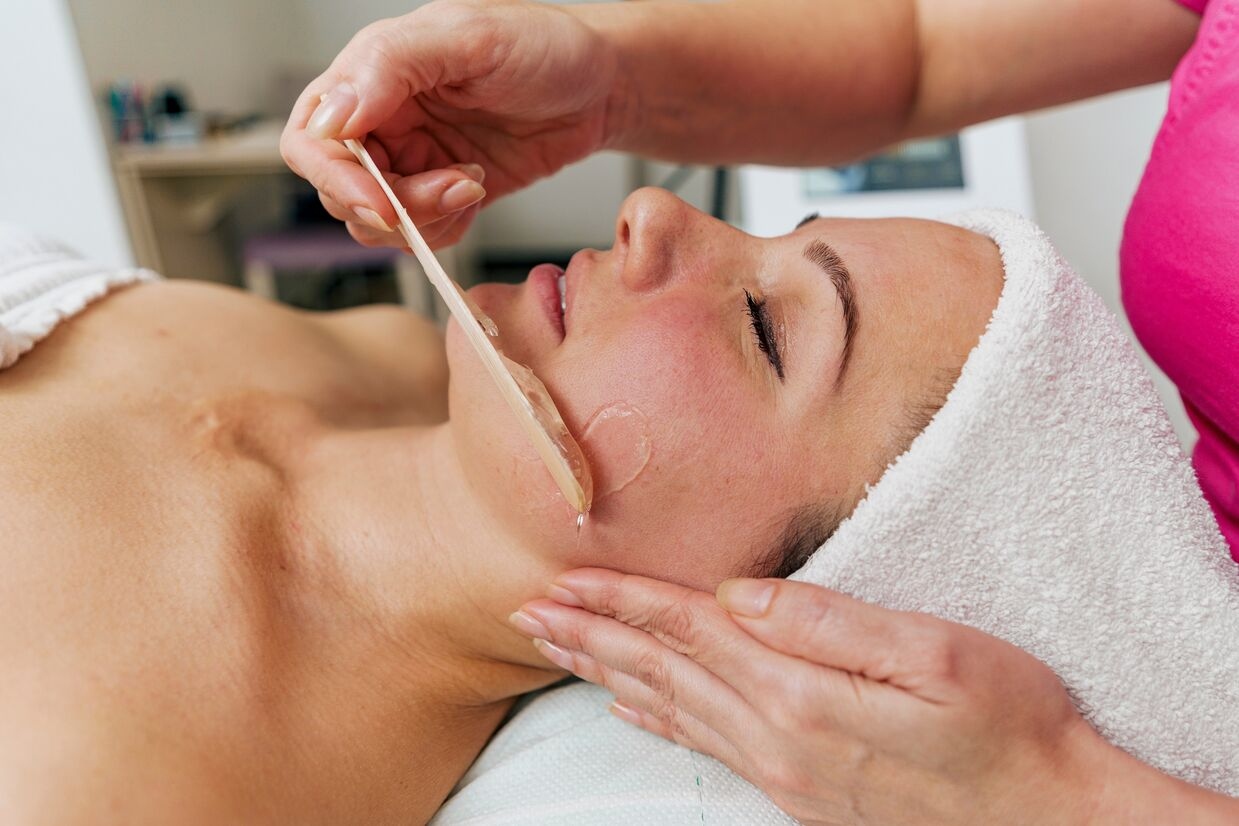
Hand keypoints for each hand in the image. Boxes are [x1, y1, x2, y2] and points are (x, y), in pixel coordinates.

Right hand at [280, 0, 622, 249]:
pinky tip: (477, 191)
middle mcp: (382, 119)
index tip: (381, 202)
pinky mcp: (443, 192)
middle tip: (452, 189)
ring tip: (472, 182)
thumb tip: (333, 114)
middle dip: (392, 206)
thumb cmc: (546, 46)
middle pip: (340, 191)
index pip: (312, 139)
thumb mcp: (472, 37)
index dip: (336, 178)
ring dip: (424, 217)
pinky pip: (419, 233)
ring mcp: (411, 159)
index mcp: (371, 74)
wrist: (604, 86)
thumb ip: (393, 64)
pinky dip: (444, 229)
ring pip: (376, 222)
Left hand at [509, 569, 1112, 825]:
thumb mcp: (934, 655)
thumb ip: (829, 622)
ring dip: (607, 672)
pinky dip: (656, 720)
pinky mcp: (799, 788)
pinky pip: (705, 745)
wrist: (1050, 818)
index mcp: (801, 690)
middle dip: (590, 635)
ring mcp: (784, 768)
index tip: (560, 580)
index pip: (688, 628)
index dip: (621, 600)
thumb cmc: (1009, 724)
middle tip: (525, 612)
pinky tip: (629, 709)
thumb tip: (740, 592)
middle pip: (661, 669)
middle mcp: (776, 734)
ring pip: (671, 707)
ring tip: (557, 648)